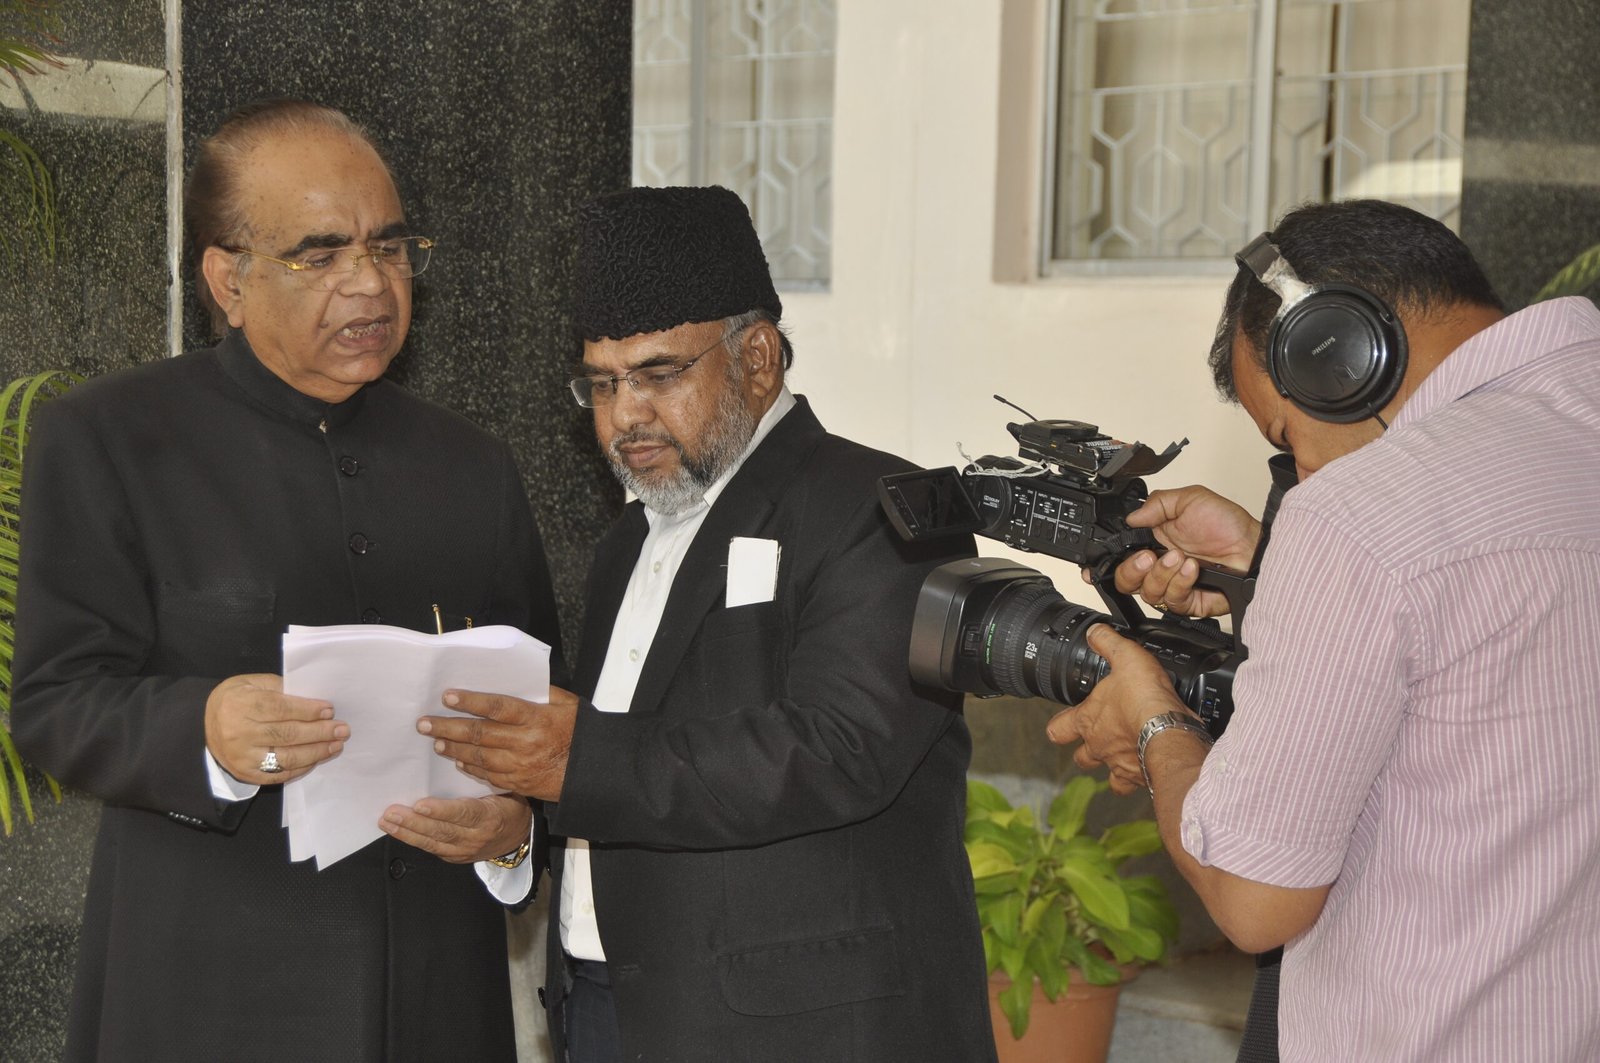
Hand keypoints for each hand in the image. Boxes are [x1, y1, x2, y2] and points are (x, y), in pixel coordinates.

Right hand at [204, 674, 344, 783]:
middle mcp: (239, 733)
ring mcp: (242, 757)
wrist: (204, 725)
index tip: (330, 710)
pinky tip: (317, 759)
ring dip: (316, 752)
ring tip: (336, 745)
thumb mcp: (252, 683)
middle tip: (342, 729)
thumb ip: (280, 689)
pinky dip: (301, 768)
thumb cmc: (236, 699)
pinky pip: (278, 774)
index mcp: (241, 704)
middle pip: (287, 734)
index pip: (281, 708)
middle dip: (320, 732)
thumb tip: (315, 699)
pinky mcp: (245, 774)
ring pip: (286, 757)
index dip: (308, 710)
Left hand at [379, 793, 531, 863]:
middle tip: (391, 812)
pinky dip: (413, 840)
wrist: (519, 836)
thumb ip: (480, 781)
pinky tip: (397, 831)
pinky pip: (431, 849)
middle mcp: (475, 837)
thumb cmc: (509, 805)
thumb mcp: (503, 790)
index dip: (441, 811)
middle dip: (413, 822)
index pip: (463, 813)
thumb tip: (454, 761)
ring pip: (432, 843)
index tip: (420, 804)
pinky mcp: (454, 858)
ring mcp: (464, 851)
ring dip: (406, 833)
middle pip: (441, 831)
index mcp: (490, 817)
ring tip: (387, 821)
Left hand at [418, 686, 579, 801]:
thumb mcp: (568, 704)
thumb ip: (542, 692)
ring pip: (478, 757)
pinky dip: (470, 768)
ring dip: (453, 750)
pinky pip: (488, 776)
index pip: (497, 707)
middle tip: (424, 724)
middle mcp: (524, 742)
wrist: (592, 772)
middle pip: (479, 734)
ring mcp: (519, 765)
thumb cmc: (580, 734)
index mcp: (536, 718)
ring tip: (434, 742)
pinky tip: (457, 762)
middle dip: (448, 728)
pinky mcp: (518, 783)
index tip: (448, 696)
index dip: (471, 702)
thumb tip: (517, 680)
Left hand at [1046, 625, 1185, 794]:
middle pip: (1082, 759)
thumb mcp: (1126, 658)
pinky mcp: (1141, 778)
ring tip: (1123, 759)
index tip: (1062, 725)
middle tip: (1097, 742)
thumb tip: (1094, 632)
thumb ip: (1109, 644)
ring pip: (1108, 778)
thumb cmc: (1144, 699)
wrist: (1171, 731)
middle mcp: (1100, 747)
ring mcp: (1119, 765)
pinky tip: (1148, 767)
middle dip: (1086, 753)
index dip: (1059, 727)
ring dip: (1112, 769)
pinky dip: (1139, 778)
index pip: (1058, 730)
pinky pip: (1135, 785)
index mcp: (1088, 721)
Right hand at [1091, 486, 1260, 617]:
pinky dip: (1180, 583)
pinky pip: (1172, 601)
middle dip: (1133, 569)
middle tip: (1149, 556)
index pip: (1120, 557)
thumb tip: (1132, 516)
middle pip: (1125, 581)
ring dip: (1162, 574)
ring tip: (1181, 558)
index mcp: (1153, 541)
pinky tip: (1192, 569)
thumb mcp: (1190, 500)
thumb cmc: (1228, 525)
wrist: (1254, 549)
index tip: (1106, 562)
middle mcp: (1158, 566)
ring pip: (1147, 592)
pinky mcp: (1188, 602)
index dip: (1108, 563)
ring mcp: (1172, 585)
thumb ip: (1157, 503)